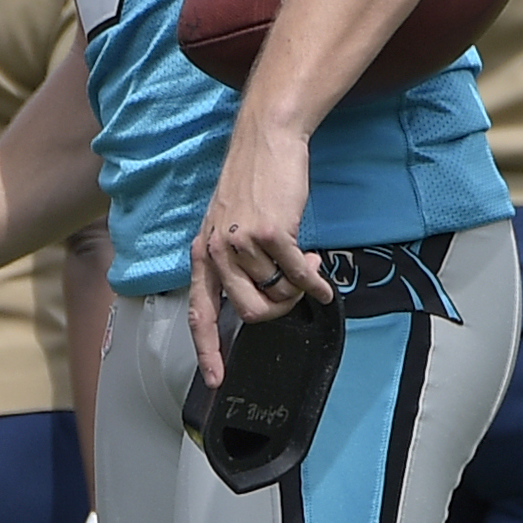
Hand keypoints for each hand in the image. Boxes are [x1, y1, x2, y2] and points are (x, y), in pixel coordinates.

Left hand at [186, 122, 323, 388]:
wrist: (266, 142)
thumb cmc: (254, 186)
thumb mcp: (229, 226)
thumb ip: (237, 263)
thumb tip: (264, 298)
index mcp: (203, 254)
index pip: (200, 314)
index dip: (207, 350)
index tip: (214, 379)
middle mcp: (216, 252)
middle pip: (249, 313)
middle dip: (277, 310)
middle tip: (292, 292)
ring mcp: (241, 243)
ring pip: (276, 293)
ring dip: (297, 285)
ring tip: (305, 263)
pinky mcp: (271, 233)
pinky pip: (297, 275)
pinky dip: (314, 282)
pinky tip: (322, 277)